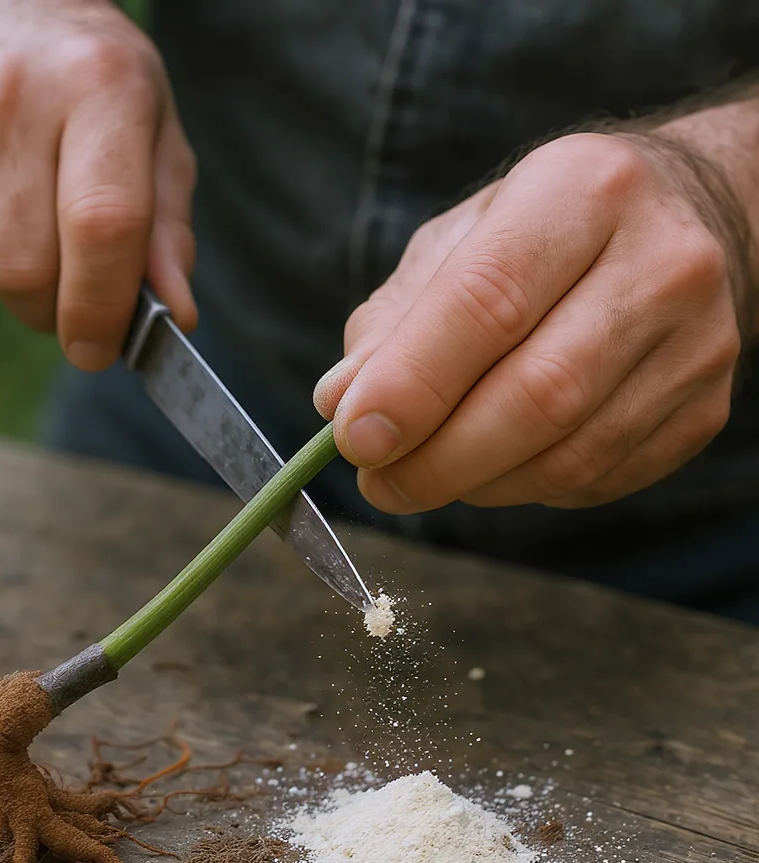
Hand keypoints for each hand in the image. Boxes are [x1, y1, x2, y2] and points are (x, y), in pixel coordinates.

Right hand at [0, 0, 196, 369]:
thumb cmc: (88, 81)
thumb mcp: (154, 133)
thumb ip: (168, 228)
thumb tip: (177, 315)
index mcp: (96, 86)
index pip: (101, 226)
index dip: (101, 309)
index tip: (100, 350)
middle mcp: (6, 95)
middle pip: (25, 270)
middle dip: (54, 309)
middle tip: (72, 294)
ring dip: (11, 278)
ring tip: (27, 217)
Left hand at [315, 131, 747, 511]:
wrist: (682, 227)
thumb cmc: (540, 237)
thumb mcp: (457, 244)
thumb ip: (394, 321)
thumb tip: (341, 404)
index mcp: (581, 191)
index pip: (487, 301)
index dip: (413, 384)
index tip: (354, 439)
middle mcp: (659, 261)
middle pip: (539, 393)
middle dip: (438, 460)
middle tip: (379, 484)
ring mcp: (697, 342)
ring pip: (569, 454)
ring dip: (477, 484)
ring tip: (427, 475)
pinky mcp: (704, 409)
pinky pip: (597, 479)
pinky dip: (524, 489)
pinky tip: (494, 466)